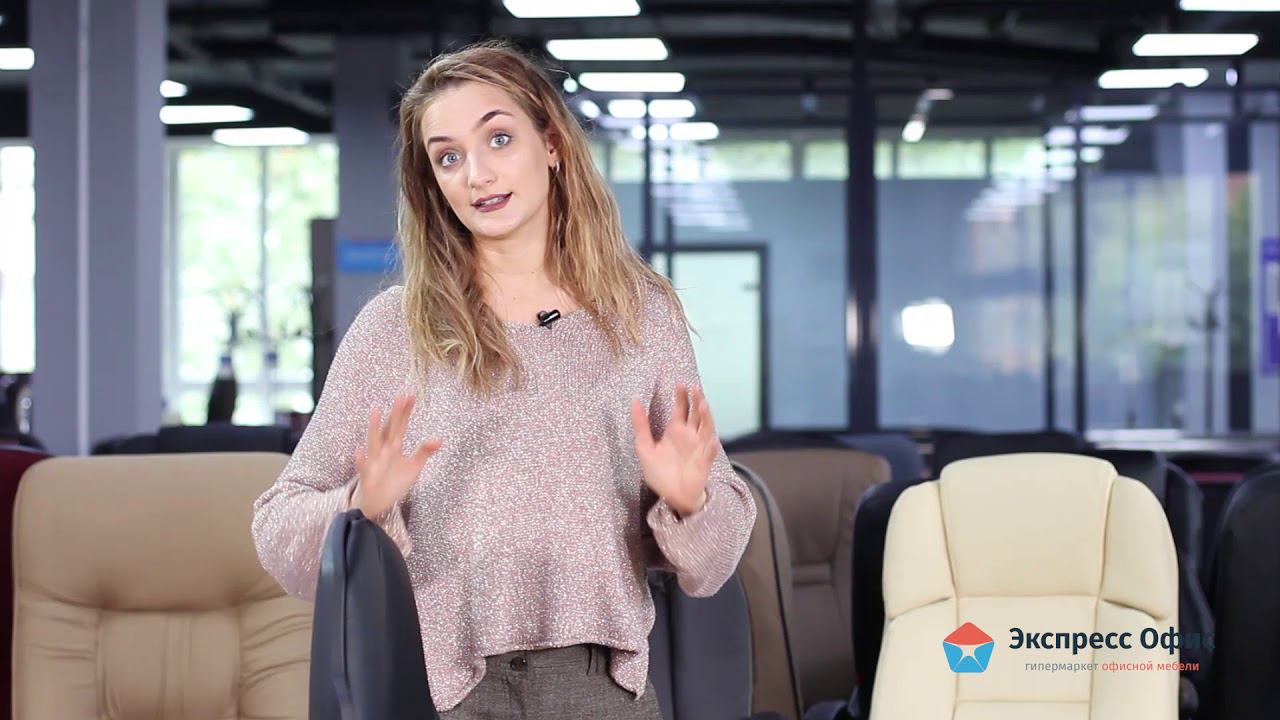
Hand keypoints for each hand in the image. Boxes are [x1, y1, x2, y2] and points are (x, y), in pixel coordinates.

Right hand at [353, 393, 441, 518]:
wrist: (377, 501)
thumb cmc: (394, 481)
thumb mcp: (413, 466)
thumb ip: (424, 452)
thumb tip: (439, 439)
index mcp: (394, 447)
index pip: (401, 425)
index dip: (406, 411)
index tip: (411, 395)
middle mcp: (384, 451)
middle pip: (390, 429)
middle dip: (395, 414)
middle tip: (401, 396)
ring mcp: (375, 462)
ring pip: (374, 443)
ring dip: (375, 428)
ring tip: (376, 411)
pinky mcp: (368, 476)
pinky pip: (363, 468)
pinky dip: (361, 460)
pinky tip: (359, 452)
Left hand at [630, 384, 718, 516]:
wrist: (671, 496)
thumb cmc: (660, 472)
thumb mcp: (644, 447)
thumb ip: (640, 425)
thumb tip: (634, 400)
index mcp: (676, 431)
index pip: (681, 409)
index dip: (682, 397)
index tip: (680, 384)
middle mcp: (690, 437)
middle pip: (697, 415)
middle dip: (697, 401)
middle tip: (695, 389)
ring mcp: (699, 449)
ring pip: (706, 429)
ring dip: (706, 417)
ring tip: (703, 405)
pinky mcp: (703, 464)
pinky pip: (709, 455)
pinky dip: (712, 448)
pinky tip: (712, 441)